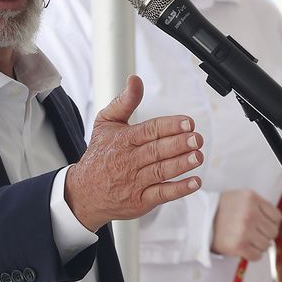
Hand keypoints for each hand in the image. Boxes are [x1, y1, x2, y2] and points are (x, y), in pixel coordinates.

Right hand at [65, 75, 203, 230]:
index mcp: (122, 140)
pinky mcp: (139, 201)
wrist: (84, 193)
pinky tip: (194, 182)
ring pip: (160, 171)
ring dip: (181, 164)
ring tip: (198, 156)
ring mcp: (134, 182)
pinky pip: (161, 194)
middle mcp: (128, 161)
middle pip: (156, 151)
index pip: (149, 131)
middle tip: (197, 139)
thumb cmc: (100, 154)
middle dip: (179, 144)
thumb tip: (135, 80)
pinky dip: (178, 189)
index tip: (188, 122)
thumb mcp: (105, 124)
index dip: (169, 126)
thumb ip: (124, 102)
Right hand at [211, 189, 281, 260]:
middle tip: (252, 234)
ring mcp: (245, 230)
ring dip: (257, 245)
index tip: (262, 226)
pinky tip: (243, 249)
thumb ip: (259, 207)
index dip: (271, 223)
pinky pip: (257, 256)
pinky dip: (252, 255)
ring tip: (246, 240)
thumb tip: (276, 224)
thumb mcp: (241, 198)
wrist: (198, 221)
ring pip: (266, 245)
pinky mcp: (239, 245)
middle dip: (264, 235)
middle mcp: (250, 213)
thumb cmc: (221, 210)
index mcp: (252, 198)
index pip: (277, 217)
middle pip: (273, 232)